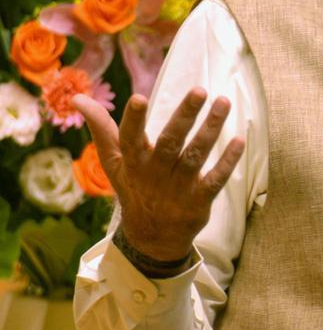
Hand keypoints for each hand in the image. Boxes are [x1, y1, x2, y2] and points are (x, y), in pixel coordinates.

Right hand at [73, 88, 245, 260]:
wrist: (152, 239)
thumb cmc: (134, 188)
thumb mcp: (114, 162)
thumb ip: (101, 129)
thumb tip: (76, 98)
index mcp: (133, 163)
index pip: (129, 139)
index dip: (133, 120)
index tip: (139, 98)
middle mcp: (156, 173)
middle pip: (170, 142)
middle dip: (184, 116)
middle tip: (199, 90)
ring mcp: (179, 187)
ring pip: (196, 155)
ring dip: (210, 129)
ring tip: (223, 103)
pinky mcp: (199, 200)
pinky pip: (215, 179)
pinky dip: (227, 161)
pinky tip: (239, 140)